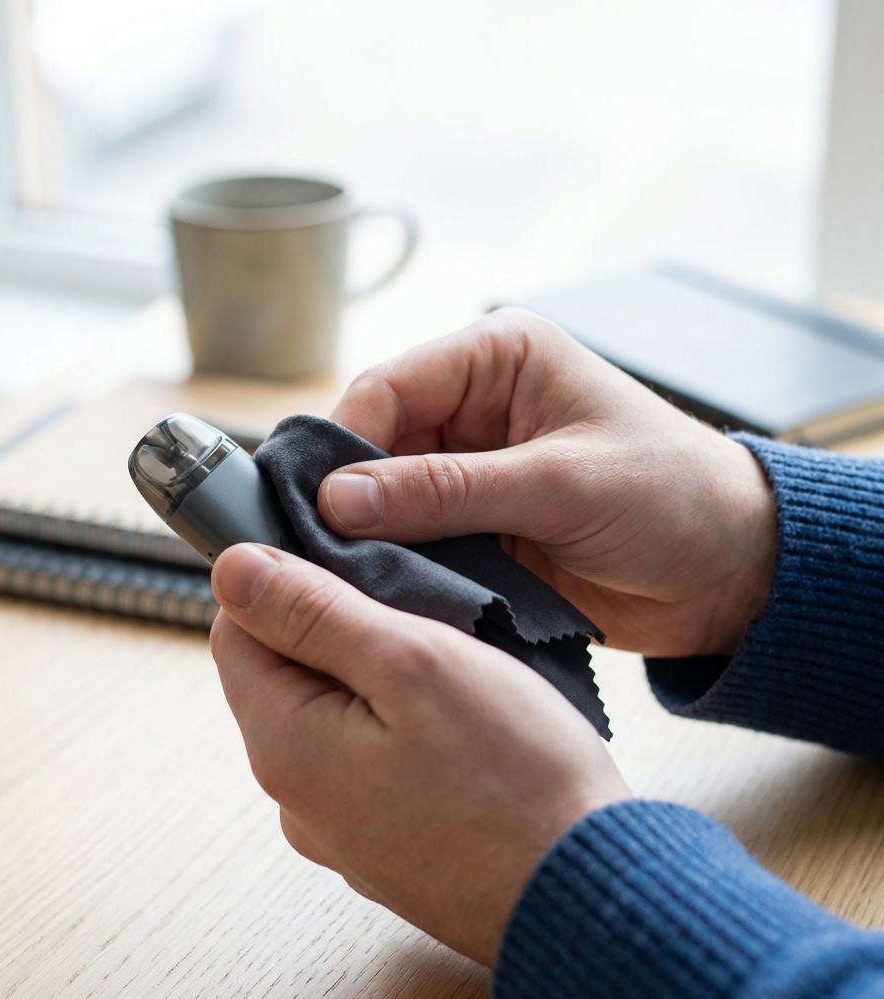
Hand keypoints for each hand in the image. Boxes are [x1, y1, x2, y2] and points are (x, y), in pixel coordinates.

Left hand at [209, 543, 629, 965]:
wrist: (586, 896)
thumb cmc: (514, 779)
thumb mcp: (411, 662)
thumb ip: (314, 613)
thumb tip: (231, 569)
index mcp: (285, 747)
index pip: (236, 632)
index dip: (282, 582)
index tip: (344, 563)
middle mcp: (296, 797)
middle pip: (284, 674)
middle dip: (339, 630)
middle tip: (418, 617)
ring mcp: (340, 828)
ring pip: (332, 714)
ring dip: (377, 677)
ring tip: (449, 670)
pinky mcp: (383, 843)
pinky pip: (367, 759)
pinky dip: (400, 727)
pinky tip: (458, 726)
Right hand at [317, 309, 777, 656]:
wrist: (730, 574)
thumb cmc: (671, 498)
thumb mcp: (560, 484)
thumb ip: (447, 490)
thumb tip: (339, 498)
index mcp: (497, 358)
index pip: (388, 387)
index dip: (343, 444)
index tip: (316, 506)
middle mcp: (474, 407)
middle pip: (374, 444)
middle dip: (348, 496)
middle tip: (318, 550)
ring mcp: (471, 470)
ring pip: (385, 498)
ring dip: (369, 537)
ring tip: (344, 578)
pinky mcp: (476, 525)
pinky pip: (414, 540)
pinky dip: (396, 565)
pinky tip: (380, 591)